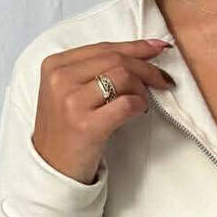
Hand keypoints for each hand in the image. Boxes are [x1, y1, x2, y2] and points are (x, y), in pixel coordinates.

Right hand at [31, 39, 175, 183]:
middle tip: (164, 79)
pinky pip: (126, 104)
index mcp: (55, 65)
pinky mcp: (86, 126)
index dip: (136, 46)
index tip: (159, 47)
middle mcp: (60, 79)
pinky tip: (140, 111)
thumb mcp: (68, 93)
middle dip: (147, 67)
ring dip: (142, 88)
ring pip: (123, 76)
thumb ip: (92, 72)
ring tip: (143, 102)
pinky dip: (140, 105)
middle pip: (116, 59)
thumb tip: (138, 55)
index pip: (103, 47)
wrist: (53, 169)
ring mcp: (71, 102)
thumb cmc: (66, 132)